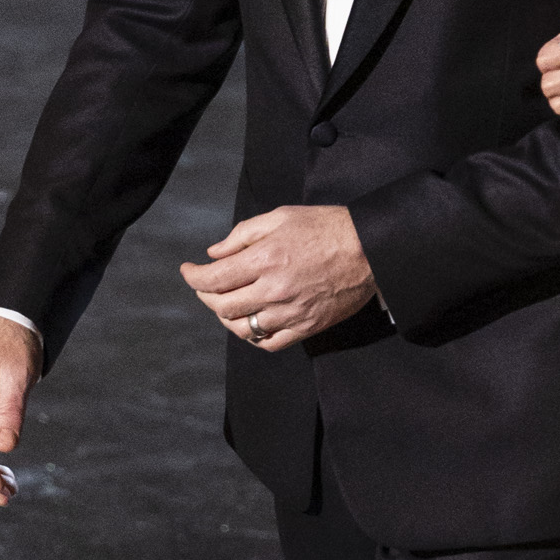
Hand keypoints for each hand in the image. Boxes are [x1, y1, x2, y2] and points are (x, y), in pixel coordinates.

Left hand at [181, 204, 377, 349]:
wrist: (370, 249)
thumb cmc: (326, 227)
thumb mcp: (280, 216)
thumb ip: (242, 235)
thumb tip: (214, 254)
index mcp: (265, 259)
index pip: (213, 279)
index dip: (193, 277)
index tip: (189, 270)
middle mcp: (274, 290)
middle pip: (222, 306)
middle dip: (205, 296)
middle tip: (206, 285)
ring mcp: (290, 312)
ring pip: (242, 328)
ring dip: (227, 318)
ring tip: (227, 305)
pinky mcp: (307, 327)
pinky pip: (269, 343)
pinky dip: (254, 336)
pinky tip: (252, 322)